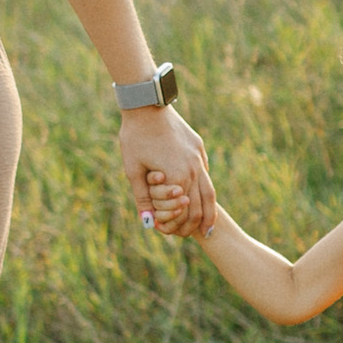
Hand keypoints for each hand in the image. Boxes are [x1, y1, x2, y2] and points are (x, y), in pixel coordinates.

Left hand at [120, 102, 212, 237]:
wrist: (147, 106)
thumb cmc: (135, 138)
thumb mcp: (133, 170)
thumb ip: (143, 198)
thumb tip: (148, 222)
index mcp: (178, 178)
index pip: (184, 212)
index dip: (177, 226)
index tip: (170, 234)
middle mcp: (194, 170)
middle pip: (202, 206)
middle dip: (197, 224)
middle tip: (196, 236)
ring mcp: (199, 158)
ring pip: (209, 191)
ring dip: (209, 211)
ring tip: (210, 225)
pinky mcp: (199, 148)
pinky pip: (205, 173)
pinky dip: (205, 189)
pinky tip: (202, 195)